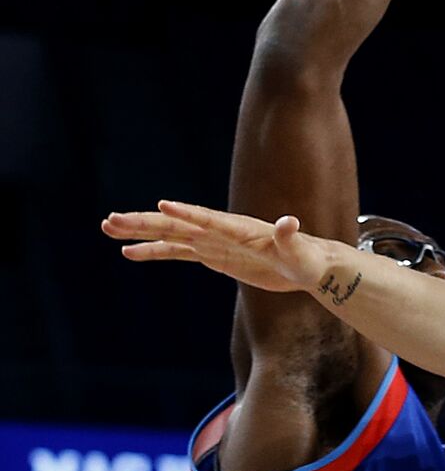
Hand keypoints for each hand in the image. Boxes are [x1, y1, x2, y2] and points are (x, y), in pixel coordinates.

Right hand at [101, 200, 326, 293]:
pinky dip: (154, 251)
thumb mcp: (300, 252)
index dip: (187, 214)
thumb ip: (290, 238)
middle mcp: (222, 231)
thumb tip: (288, 222)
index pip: (208, 219)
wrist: (310, 265)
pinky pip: (177, 252)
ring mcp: (214, 242)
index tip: (162, 205)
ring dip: (140, 232)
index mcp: (240, 229)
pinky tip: (128, 253)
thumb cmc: (308, 259)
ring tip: (108, 227)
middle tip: (111, 220)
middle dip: (145, 222)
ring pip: (170, 235)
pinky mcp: (213, 255)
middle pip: (177, 224)